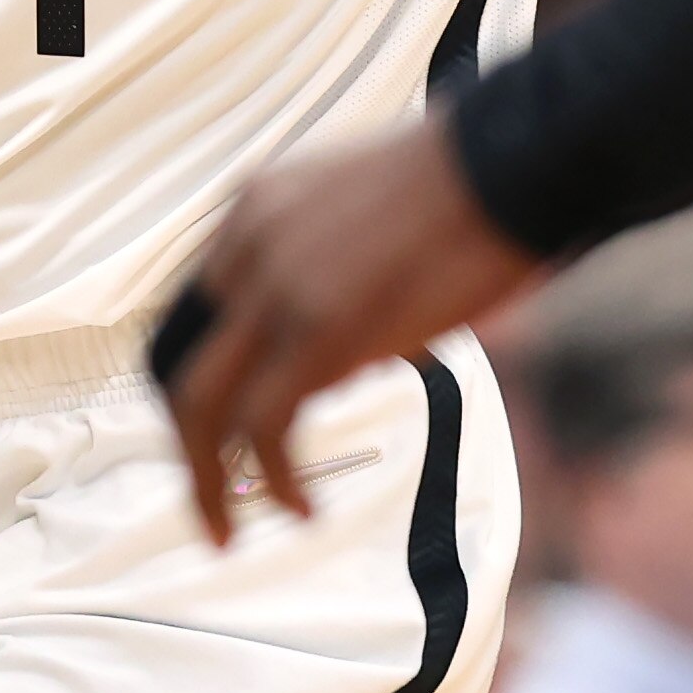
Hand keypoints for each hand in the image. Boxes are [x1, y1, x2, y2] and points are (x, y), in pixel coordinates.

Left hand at [164, 120, 538, 542]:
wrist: (514, 161)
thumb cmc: (475, 186)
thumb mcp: (368, 214)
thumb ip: (336, 273)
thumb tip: (352, 354)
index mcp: (255, 208)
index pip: (195, 314)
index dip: (202, 384)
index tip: (219, 432)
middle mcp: (248, 244)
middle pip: (179, 364)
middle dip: (186, 445)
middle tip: (208, 498)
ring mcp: (277, 287)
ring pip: (201, 406)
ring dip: (207, 482)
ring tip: (231, 530)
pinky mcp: (318, 331)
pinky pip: (264, 427)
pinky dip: (275, 479)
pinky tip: (301, 505)